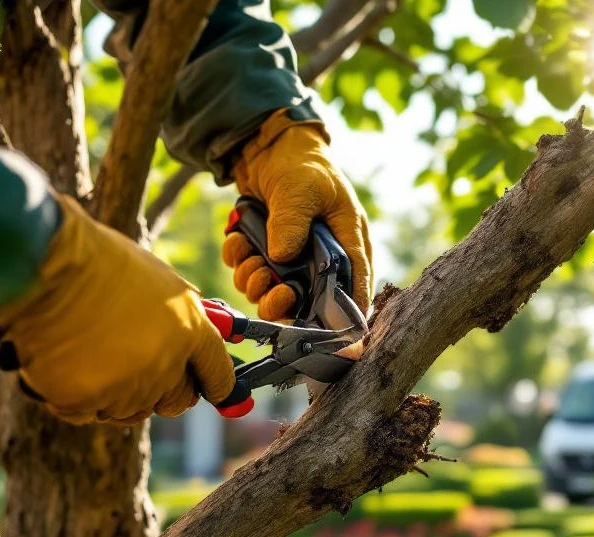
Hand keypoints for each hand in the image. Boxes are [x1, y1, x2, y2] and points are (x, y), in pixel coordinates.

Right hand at [0, 195, 235, 424]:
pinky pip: (84, 413)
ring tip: (87, 353)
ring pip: (127, 410)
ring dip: (112, 392)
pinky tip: (60, 362)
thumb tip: (190, 331)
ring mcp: (127, 388)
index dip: (220, 386)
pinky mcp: (86, 401)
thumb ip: (178, 313)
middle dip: (162, 392)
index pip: (218, 374)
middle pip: (176, 401)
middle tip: (137, 372)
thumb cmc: (95, 260)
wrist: (43, 264)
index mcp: (190, 330)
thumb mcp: (156, 277)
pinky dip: (72, 396)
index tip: (219, 394)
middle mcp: (166, 365)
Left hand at [221, 109, 372, 320]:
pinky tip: (238, 241)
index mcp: (346, 240)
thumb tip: (281, 258)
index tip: (334, 332)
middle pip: (309, 300)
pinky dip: (239, 262)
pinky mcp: (267, 254)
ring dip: (256, 283)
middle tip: (273, 293)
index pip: (356, 282)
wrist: (268, 148)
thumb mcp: (301, 189)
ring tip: (251, 261)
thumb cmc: (300, 164)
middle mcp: (322, 256)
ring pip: (274, 291)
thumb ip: (293, 222)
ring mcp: (293, 258)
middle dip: (285, 303)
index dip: (349, 310)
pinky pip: (250, 273)